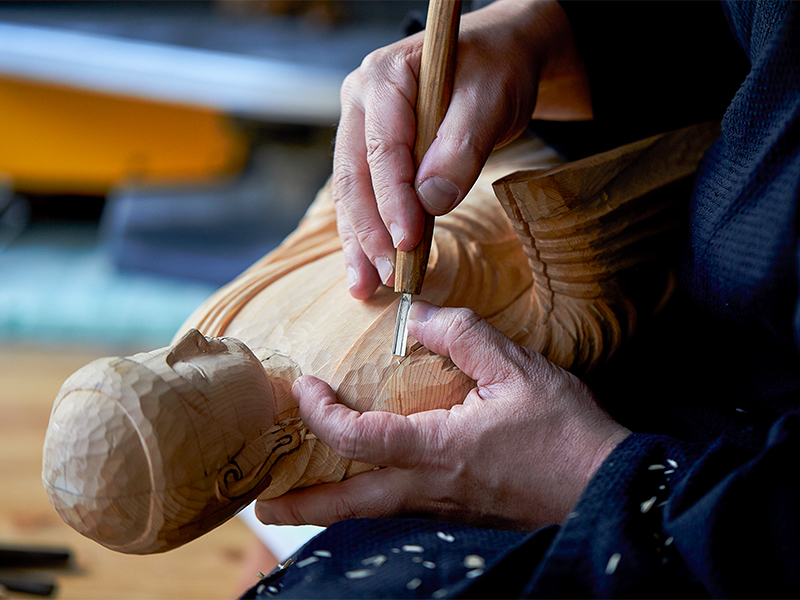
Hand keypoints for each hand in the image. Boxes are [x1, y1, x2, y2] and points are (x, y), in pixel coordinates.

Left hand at [255, 302, 628, 530]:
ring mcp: (445, 507)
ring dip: (332, 507)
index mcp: (439, 448)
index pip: (359, 439)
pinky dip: (369, 503)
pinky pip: (401, 512)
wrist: (606, 486)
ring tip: (298, 504)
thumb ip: (463, 336)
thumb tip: (415, 316)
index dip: (322, 414)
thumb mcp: (517, 369)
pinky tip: (365, 491)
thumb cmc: (564, 431)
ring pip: (373, 514)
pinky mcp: (460, 512)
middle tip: (263, 507)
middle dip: (305, 506)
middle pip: (352, 503)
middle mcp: (431, 487)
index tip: (306, 389)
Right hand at [334, 0, 590, 298]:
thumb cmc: (494, 70)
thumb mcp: (490, 99)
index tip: (407, 242)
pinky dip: (367, 233)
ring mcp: (361, 128)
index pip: (382, 148)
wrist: (495, 61)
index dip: (393, 199)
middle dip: (370, 231)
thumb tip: (431, 202)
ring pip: (351, 193)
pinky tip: (367, 268)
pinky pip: (364, 196)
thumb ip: (461, 147)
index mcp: (384, 77)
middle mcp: (361, 102)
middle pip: (355, 176)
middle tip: (389, 276)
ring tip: (365, 286)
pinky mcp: (371, 152)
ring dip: (359, 242)